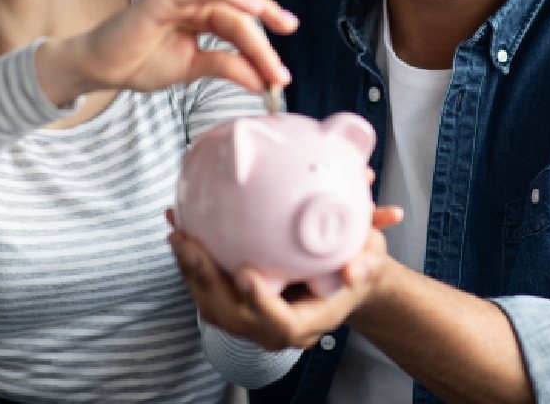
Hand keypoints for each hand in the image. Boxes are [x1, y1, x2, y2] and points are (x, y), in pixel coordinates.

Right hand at [37, 0, 297, 102]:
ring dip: (257, 16)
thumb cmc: (140, 63)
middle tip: (282, 69)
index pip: (242, 24)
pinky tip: (252, 8)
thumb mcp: (193, 68)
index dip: (265, 46)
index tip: (282, 74)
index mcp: (203, 13)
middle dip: (267, 34)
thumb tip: (263, 82)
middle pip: (241, 11)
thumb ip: (227, 68)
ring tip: (280, 31)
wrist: (100, 68)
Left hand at [167, 205, 403, 350]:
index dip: (258, 302)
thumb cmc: (359, 267)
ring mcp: (252, 317)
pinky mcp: (236, 300)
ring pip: (212, 302)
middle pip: (230, 314)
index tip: (245, 272)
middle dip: (204, 280)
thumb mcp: (371, 260)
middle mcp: (274, 326)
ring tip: (178, 231)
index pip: (277, 322)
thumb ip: (367, 258)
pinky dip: (191, 257)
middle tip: (189, 242)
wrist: (346, 278)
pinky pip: (207, 284)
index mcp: (307, 322)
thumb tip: (366, 251)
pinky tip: (180, 223)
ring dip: (190, 268)